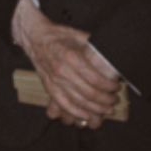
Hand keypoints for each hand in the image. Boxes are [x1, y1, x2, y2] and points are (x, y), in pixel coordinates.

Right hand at [13, 0, 121, 127]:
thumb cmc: (57, 35)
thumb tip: (112, 51)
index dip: (108, 86)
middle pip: (88, 93)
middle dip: (105, 100)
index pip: (95, 79)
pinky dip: (76, 112)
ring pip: (77, 102)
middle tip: (114, 100)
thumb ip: (95, 45)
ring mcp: (54, 81)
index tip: (116, 87)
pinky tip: (87, 115)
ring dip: (94, 109)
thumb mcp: (79, 34)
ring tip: (106, 109)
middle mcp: (61, 71)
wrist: (34, 37)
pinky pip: (63, 104)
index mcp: (71, 57)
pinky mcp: (48, 87)